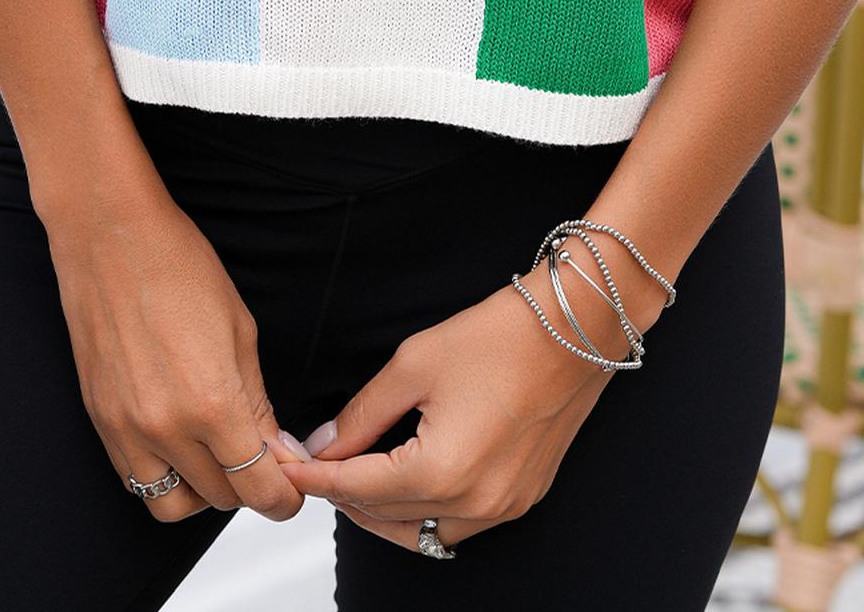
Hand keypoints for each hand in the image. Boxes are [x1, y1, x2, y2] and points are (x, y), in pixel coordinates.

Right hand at [41, 182, 305, 525]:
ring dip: (203, 492)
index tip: (292, 491)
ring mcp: (126, 429)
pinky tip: (181, 442)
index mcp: (212, 404)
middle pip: (220, 499)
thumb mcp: (240, 330)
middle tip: (263, 461)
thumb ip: (258, 403)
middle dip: (250, 488)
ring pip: (173, 505)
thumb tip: (279, 453)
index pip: (257, 487)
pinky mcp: (101, 422)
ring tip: (218, 456)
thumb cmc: (180, 267)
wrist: (110, 237)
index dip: (284, 497)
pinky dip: (164, 475)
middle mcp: (165, 428)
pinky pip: (135, 478)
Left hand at [280, 259, 656, 551]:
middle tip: (315, 468)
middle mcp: (474, 504)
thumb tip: (325, 443)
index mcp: (441, 471)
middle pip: (385, 518)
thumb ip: (363, 414)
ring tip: (356, 477)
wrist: (574, 329)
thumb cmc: (503, 336)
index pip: (356, 486)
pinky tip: (407, 481)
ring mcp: (503, 508)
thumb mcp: (414, 364)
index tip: (288, 468)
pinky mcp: (522, 499)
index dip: (316, 476)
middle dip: (343, 494)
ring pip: (422, 535)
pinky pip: (459, 527)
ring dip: (383, 513)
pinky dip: (424, 512)